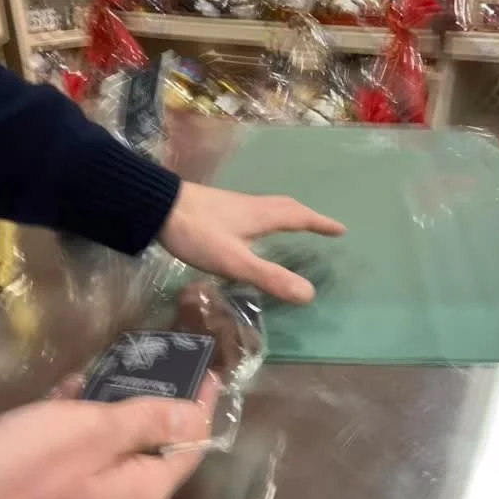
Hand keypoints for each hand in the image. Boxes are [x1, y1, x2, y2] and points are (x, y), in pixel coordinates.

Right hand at [0, 375, 217, 498]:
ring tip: (107, 370)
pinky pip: (78, 466)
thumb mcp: (89, 434)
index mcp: (142, 496)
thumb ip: (147, 422)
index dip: (202, 406)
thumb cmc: (22, 475)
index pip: (190, 446)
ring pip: (111, 455)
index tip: (208, 370)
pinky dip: (77, 432)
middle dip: (153, 405)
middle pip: (152, 451)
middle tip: (153, 361)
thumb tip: (198, 414)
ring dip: (110, 413)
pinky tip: (64, 399)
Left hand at [160, 182, 345, 303]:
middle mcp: (254, 205)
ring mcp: (235, 205)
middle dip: (308, 217)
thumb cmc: (199, 233)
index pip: (300, 218)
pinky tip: (254, 227)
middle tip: (322, 226)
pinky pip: (256, 209)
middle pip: (288, 207)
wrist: (158, 207)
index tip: (341, 229)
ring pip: (271, 207)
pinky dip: (269, 216)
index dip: (321, 224)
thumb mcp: (236, 262)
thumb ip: (270, 278)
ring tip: (296, 224)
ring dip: (289, 214)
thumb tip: (310, 294)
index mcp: (263, 216)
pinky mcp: (219, 208)